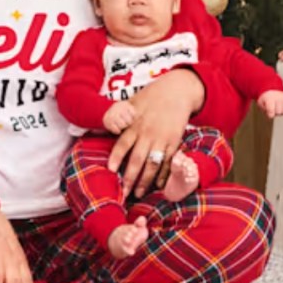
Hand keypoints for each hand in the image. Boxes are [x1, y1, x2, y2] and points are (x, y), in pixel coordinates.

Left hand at [107, 68, 204, 197]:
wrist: (179, 90)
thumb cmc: (153, 95)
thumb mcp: (133, 101)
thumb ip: (120, 115)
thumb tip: (103, 125)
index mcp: (135, 123)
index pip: (122, 144)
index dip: (116, 158)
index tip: (109, 171)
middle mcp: (148, 132)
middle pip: (137, 159)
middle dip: (129, 178)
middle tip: (123, 192)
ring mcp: (163, 138)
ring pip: (153, 163)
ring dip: (145, 181)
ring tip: (138, 193)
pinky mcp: (175, 140)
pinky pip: (168, 161)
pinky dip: (164, 174)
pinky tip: (158, 184)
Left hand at [257, 89, 282, 117]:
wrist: (272, 89)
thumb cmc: (266, 98)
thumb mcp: (261, 103)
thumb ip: (264, 110)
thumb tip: (271, 115)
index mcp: (270, 98)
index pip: (271, 113)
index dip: (270, 114)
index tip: (269, 112)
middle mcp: (279, 97)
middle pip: (278, 113)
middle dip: (275, 113)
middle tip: (274, 108)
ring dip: (281, 112)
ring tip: (279, 107)